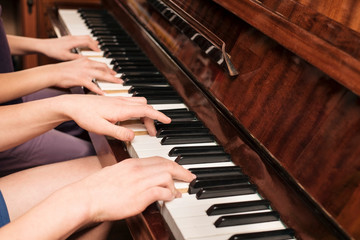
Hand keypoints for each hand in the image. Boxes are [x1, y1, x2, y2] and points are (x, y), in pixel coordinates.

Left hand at [40, 35, 100, 60]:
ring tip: (95, 47)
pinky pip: (80, 38)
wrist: (42, 46)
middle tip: (100, 50)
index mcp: (73, 42)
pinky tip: (85, 46)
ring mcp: (70, 37)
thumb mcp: (65, 57)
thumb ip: (76, 57)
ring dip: (91, 42)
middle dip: (95, 44)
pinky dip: (85, 41)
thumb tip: (86, 59)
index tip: (99, 52)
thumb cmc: (52, 51)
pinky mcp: (68, 38)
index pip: (88, 42)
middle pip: (88, 38)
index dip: (94, 47)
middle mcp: (72, 38)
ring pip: (84, 37)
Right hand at [48, 57, 120, 94]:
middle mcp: (87, 64)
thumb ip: (84, 66)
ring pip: (102, 75)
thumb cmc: (62, 70)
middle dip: (113, 74)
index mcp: (85, 60)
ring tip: (119, 84)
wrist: (52, 73)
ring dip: (112, 80)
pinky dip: (100, 90)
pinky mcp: (81, 80)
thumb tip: (90, 71)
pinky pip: (93, 86)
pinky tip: (105, 94)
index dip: (109, 68)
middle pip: (104, 68)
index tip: (114, 72)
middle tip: (120, 79)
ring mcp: (84, 72)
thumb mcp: (75, 64)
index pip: (101, 63)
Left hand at [58, 94, 170, 139]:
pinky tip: (132, 118)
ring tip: (143, 126)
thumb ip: (118, 132)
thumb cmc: (84, 115)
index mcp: (121, 109)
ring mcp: (118, 100)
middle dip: (153, 118)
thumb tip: (133, 136)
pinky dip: (138, 110)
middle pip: (145, 107)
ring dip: (145, 113)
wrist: (71, 104)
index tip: (167, 120)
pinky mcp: (114, 100)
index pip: (146, 110)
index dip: (158, 116)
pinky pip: (132, 102)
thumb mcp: (101, 128)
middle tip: (152, 132)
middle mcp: (122, 102)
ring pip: (139, 103)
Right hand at [77, 157, 195, 221]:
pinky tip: (170, 199)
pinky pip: (162, 192)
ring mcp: (139, 182)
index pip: (158, 159)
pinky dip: (169, 195)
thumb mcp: (115, 175)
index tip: (179, 168)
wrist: (84, 198)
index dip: (172, 164)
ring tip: (179, 192)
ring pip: (167, 176)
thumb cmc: (96, 189)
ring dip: (175, 185)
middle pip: (166, 165)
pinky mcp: (140, 196)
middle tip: (190, 177)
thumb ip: (130, 175)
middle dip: (181, 171)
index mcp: (131, 163)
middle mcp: (137, 169)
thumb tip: (141, 181)